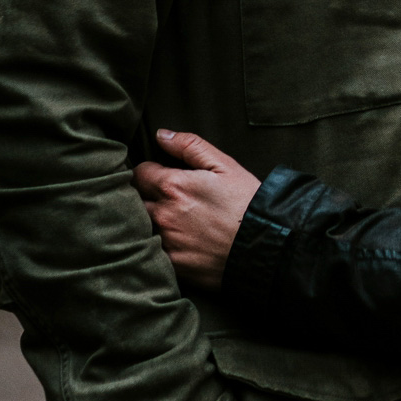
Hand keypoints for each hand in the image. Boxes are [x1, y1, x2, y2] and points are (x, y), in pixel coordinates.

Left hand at [134, 131, 260, 288]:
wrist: (266, 245)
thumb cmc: (247, 202)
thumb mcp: (224, 165)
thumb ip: (189, 145)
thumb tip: (161, 135)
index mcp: (172, 186)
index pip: (139, 173)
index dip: (150, 172)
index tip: (162, 177)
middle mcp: (162, 215)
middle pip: (134, 201)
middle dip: (145, 197)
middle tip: (165, 199)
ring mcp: (166, 242)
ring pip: (141, 228)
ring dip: (150, 221)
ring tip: (173, 221)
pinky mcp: (172, 265)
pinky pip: (153, 252)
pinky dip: (159, 245)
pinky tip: (179, 241)